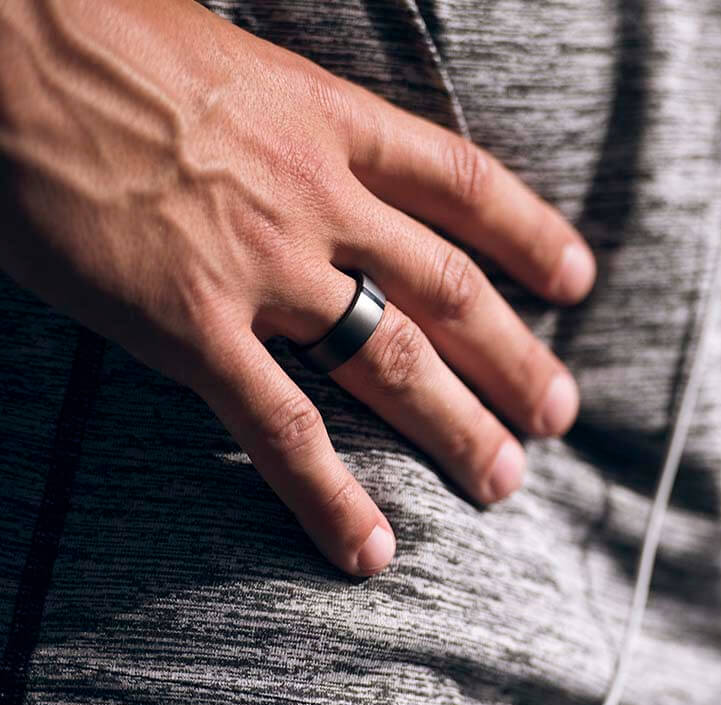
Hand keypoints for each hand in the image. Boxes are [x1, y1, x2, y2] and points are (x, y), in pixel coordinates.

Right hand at [0, 0, 595, 575]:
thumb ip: (291, 122)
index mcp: (327, 120)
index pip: (462, 183)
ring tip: (504, 482)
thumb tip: (312, 155)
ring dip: (457, 427)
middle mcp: (318, 196)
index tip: (575, 277)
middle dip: (514, 356)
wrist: (8, 44)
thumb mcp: (231, 61)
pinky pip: (279, 426)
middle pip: (448, 288)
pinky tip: (369, 549)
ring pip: (392, 361)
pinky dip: (329, 494)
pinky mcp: (190, 325)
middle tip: (559, 413)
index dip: (528, 232)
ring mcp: (261, 266)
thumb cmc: (101, 35)